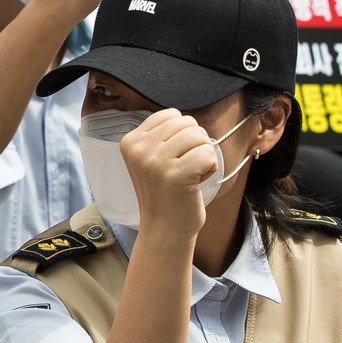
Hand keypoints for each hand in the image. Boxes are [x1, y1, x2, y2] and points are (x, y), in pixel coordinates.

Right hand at [120, 108, 218, 238]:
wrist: (164, 228)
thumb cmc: (165, 191)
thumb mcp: (151, 158)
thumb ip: (162, 135)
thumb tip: (185, 116)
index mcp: (131, 141)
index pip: (172, 114)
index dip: (182, 134)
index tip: (173, 157)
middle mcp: (139, 149)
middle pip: (188, 123)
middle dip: (195, 144)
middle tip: (183, 168)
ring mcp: (155, 162)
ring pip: (200, 136)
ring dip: (204, 155)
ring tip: (190, 174)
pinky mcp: (175, 175)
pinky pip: (209, 154)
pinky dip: (211, 168)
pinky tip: (196, 182)